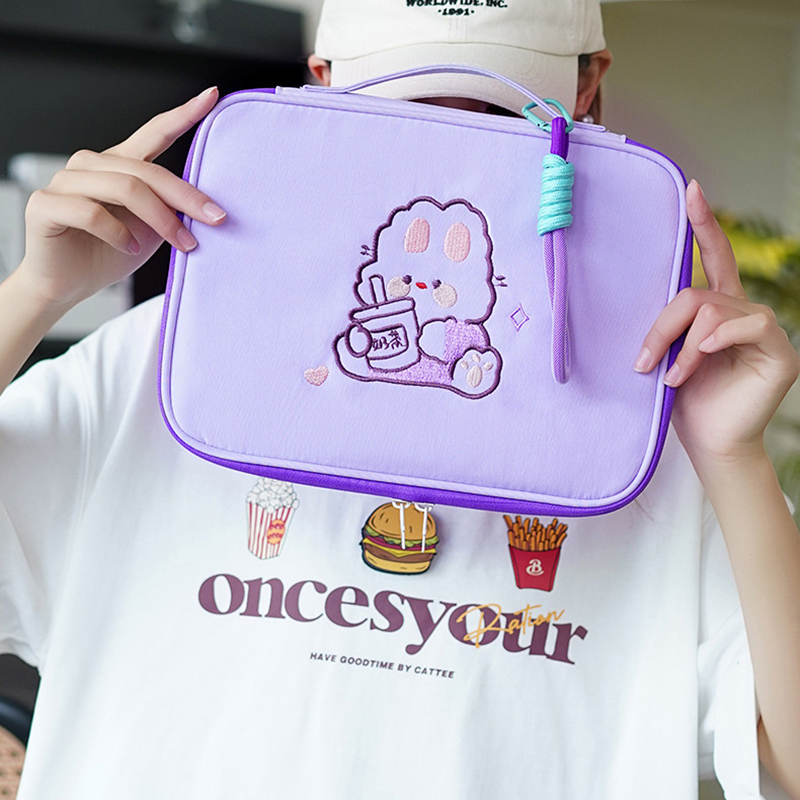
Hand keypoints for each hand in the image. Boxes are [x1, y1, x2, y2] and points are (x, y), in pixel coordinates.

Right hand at [16, 86, 225, 310]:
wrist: (69, 285)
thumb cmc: (110, 254)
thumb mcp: (153, 230)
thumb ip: (171, 209)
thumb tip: (210, 206)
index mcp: (120, 166)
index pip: (154, 133)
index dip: (182, 114)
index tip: (211, 97)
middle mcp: (92, 165)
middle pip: (147, 171)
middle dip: (186, 198)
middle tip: (216, 219)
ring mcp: (66, 181)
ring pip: (124, 187)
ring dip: (160, 219)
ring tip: (181, 244)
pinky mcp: (45, 204)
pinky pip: (91, 211)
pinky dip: (119, 233)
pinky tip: (130, 247)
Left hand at [636, 180, 799, 467]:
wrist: (708, 442)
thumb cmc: (684, 401)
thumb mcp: (667, 355)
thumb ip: (666, 325)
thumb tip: (651, 304)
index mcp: (715, 309)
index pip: (713, 258)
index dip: (703, 224)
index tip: (692, 190)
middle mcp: (741, 312)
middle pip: (696, 293)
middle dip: (663, 326)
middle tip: (644, 362)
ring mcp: (762, 330)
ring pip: (713, 310)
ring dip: (684, 345)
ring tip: (672, 378)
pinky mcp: (778, 351)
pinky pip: (749, 324)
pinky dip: (716, 340)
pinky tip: (701, 358)